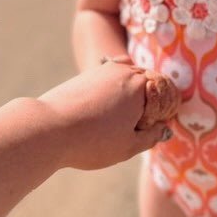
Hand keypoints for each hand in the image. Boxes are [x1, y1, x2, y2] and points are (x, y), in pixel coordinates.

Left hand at [37, 62, 174, 170]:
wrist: (48, 129)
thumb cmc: (92, 140)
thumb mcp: (129, 146)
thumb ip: (152, 135)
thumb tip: (164, 128)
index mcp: (142, 85)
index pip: (168, 92)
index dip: (166, 112)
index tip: (155, 130)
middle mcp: (125, 70)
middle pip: (149, 82)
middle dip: (150, 102)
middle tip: (139, 127)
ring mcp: (104, 70)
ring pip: (128, 78)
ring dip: (131, 95)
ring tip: (118, 121)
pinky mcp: (86, 75)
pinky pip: (110, 78)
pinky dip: (114, 90)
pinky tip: (105, 109)